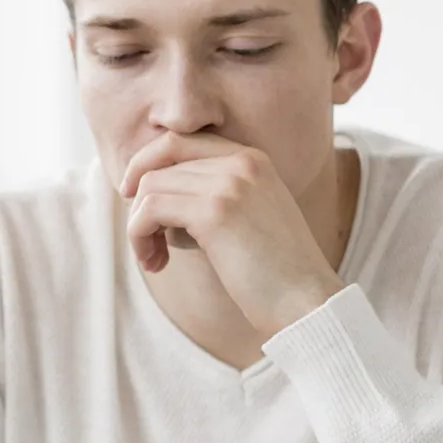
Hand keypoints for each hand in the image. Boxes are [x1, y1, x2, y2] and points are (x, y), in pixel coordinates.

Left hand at [118, 133, 343, 335]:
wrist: (307, 301)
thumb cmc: (273, 273)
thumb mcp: (243, 219)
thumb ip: (207, 198)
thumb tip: (150, 200)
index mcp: (252, 159)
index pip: (180, 141)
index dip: (147, 164)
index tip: (135, 197)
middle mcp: (242, 162)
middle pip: (160, 160)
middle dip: (139, 196)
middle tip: (139, 233)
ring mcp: (229, 183)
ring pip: (150, 186)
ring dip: (139, 227)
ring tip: (153, 259)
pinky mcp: (215, 212)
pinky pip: (149, 211)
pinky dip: (140, 237)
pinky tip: (156, 264)